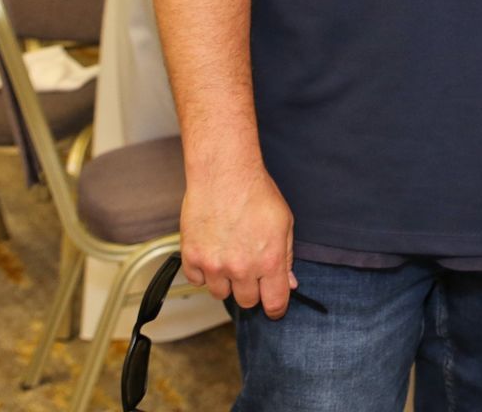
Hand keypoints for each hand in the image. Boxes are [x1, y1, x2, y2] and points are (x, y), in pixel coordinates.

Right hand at [179, 163, 295, 318]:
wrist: (223, 174)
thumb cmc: (255, 192)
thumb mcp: (284, 223)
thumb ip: (286, 257)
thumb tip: (289, 282)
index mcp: (269, 261)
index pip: (275, 303)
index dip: (276, 308)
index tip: (274, 307)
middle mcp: (241, 268)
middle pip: (247, 301)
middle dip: (252, 290)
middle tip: (250, 270)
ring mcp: (214, 265)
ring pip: (220, 294)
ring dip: (226, 282)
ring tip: (230, 257)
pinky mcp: (192, 258)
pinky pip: (197, 280)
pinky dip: (204, 272)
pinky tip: (212, 252)